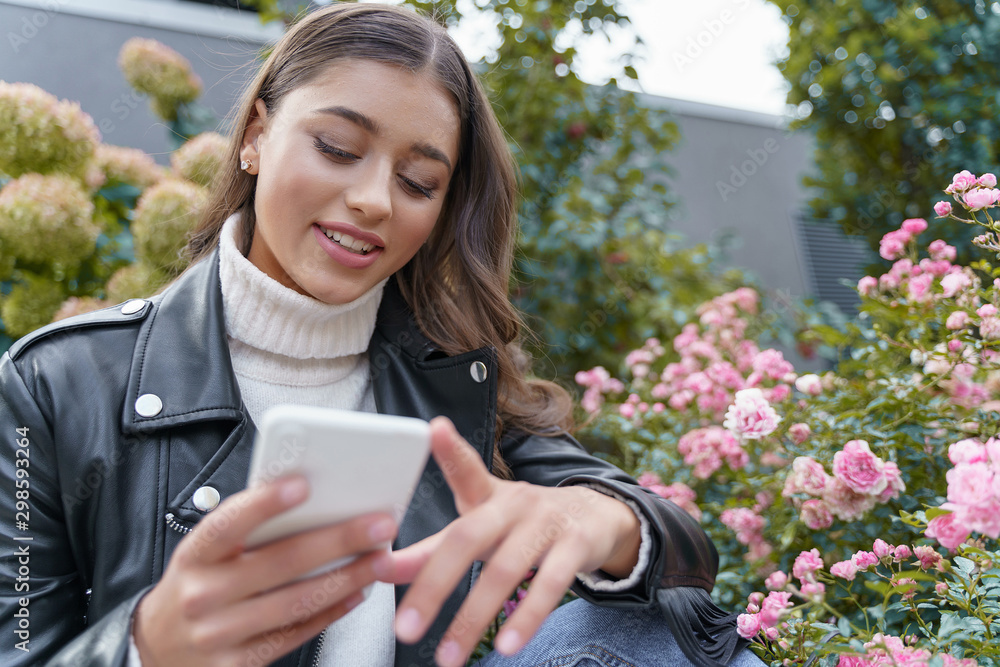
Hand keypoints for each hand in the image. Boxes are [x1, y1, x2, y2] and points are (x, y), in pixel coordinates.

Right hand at [133, 475, 396, 666]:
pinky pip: (296, 634)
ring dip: (348, 577)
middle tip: (379, 524)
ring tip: (382, 559)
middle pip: (281, 562)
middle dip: (339, 539)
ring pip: (297, 601)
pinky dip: (332, 611)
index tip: (303, 485)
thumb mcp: (206, 552)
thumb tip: (309, 498)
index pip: (229, 523)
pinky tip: (357, 593)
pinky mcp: (239, 663)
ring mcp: (220, 633)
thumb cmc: (197, 584)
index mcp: (195, 554)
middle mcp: (203, 594)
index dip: (265, 503)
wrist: (158, 647)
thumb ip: (247, 529)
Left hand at [379, 417, 640, 666]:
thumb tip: (380, 570)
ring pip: (506, 570)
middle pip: (468, 539)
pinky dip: (527, 618)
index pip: (466, 468)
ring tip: (447, 656)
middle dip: (433, 586)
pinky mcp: (576, 547)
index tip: (434, 430)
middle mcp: (515, 503)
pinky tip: (508, 645)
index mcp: (488, 494)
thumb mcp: (480, 528)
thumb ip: (432, 550)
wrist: (596, 519)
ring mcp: (546, 523)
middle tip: (404, 628)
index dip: (450, 450)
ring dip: (474, 617)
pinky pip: (550, 585)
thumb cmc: (522, 525)